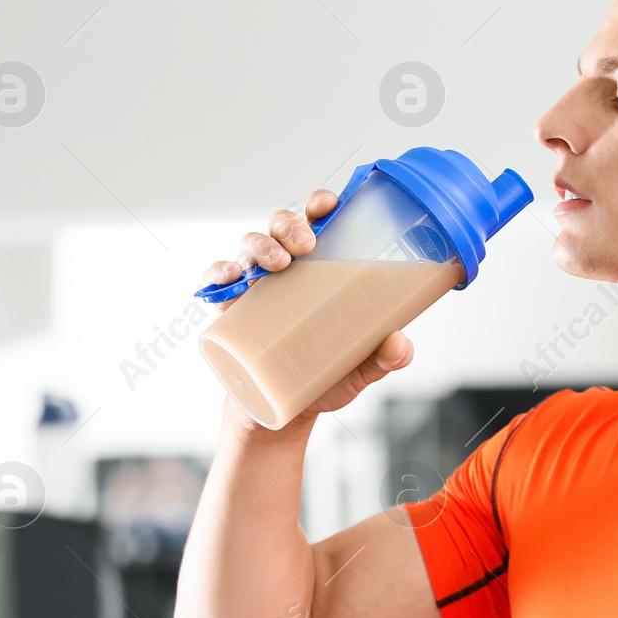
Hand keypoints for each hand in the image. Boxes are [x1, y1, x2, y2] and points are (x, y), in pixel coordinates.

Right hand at [203, 189, 415, 432]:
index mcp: (320, 269)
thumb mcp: (359, 369)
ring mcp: (255, 286)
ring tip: (278, 264)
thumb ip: (383, 358)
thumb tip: (400, 343)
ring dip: (262, 245)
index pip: (318, 223)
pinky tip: (231, 278)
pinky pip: (217, 280)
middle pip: (281, 225)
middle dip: (290, 224)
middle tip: (306, 245)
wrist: (282, 413)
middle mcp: (286, 270)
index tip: (328, 203)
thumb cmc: (322, 379)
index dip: (320, 204)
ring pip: (251, 245)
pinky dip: (219, 272)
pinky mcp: (230, 309)